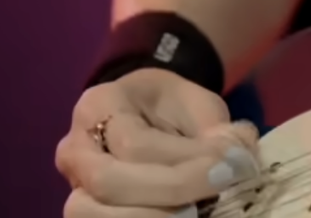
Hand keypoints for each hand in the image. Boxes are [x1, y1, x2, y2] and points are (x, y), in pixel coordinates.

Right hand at [57, 69, 260, 217]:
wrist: (143, 115)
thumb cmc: (169, 108)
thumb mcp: (196, 103)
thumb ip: (214, 130)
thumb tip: (238, 159)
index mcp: (99, 105)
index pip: (136, 145)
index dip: (183, 163)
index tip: (229, 169)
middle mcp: (74, 147)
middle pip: (108, 183)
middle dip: (169, 194)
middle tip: (217, 193)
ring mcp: (73, 184)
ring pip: (90, 215)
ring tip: (195, 214)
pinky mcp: (84, 210)